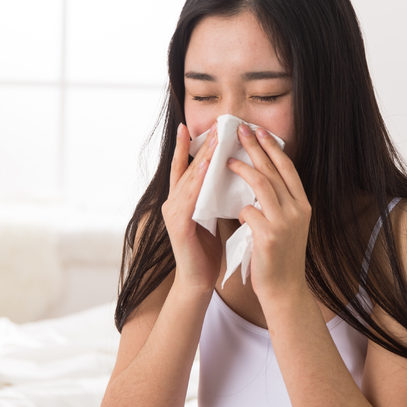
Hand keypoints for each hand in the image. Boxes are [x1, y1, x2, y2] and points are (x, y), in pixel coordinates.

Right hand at [161, 122, 222, 295]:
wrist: (199, 281)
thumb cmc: (207, 250)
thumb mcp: (212, 216)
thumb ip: (214, 196)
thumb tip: (232, 174)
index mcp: (182, 200)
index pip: (185, 168)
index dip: (186, 147)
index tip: (189, 125)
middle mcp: (174, 202)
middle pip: (189, 168)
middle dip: (203, 146)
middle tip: (216, 125)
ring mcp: (173, 213)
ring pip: (189, 180)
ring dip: (203, 159)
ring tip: (215, 141)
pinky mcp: (178, 226)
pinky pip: (189, 200)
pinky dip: (197, 184)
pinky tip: (206, 171)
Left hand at [227, 124, 311, 301]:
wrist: (284, 290)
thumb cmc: (279, 256)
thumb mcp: (288, 225)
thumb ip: (279, 202)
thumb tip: (260, 176)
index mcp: (303, 205)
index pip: (287, 168)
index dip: (272, 148)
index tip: (259, 131)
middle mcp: (298, 210)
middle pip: (273, 169)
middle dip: (255, 147)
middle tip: (240, 130)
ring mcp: (285, 222)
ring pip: (261, 184)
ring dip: (242, 169)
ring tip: (227, 160)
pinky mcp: (269, 236)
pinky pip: (248, 211)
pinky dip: (239, 208)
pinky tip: (235, 212)